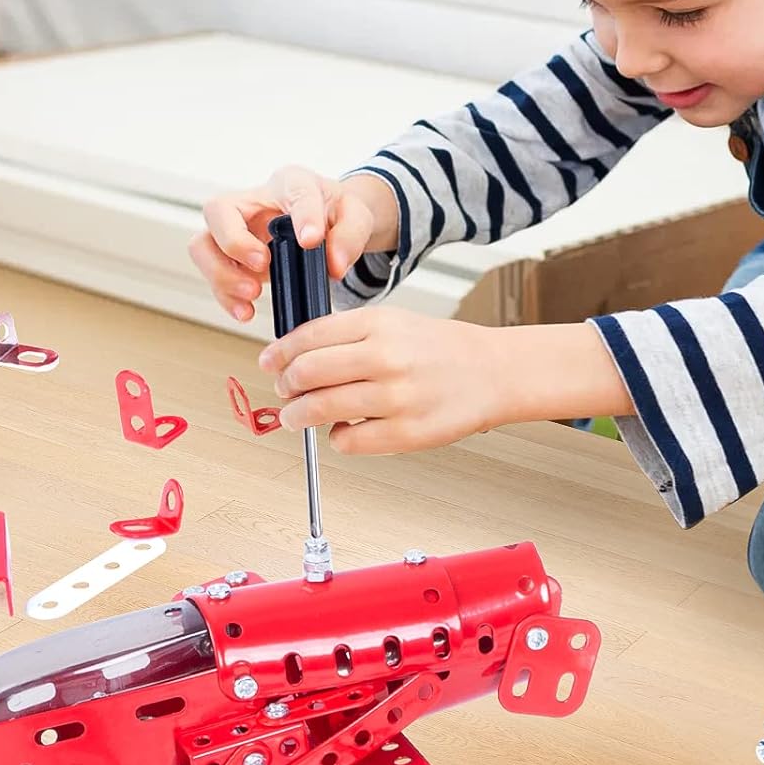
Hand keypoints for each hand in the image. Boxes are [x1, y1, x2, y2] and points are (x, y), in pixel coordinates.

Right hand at [189, 165, 398, 322]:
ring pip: (202, 245)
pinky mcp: (232, 258)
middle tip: (263, 265)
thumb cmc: (334, 213)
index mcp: (292, 182)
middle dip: (234, 242)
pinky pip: (213, 274)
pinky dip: (225, 296)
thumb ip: (351, 236)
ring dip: (221, 274)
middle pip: (217, 210)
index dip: (302, 215)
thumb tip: (335, 266)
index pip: (293, 189)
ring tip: (251, 295)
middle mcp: (253, 201)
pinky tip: (246, 311)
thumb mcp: (356, 217)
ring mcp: (236, 230)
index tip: (312, 241)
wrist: (327, 223)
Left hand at [259, 305, 510, 453]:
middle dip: (286, 385)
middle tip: (285, 390)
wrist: (493, 372)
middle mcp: (386, 357)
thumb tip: (295, 355)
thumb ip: (348, 334)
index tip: (270, 362)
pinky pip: (348, 442)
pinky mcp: (405, 434)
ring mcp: (396, 398)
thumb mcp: (395, 322)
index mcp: (380, 324)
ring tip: (298, 417)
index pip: (309, 336)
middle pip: (307, 373)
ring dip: (298, 416)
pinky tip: (344, 430)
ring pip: (320, 409)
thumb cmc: (443, 349)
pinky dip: (337, 439)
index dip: (279, 352)